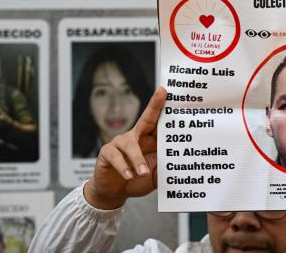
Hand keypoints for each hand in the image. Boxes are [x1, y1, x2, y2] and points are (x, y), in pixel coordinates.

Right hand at [84, 87, 165, 209]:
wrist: (115, 192)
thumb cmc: (137, 180)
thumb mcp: (154, 176)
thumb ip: (164, 170)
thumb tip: (178, 167)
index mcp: (148, 140)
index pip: (157, 122)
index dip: (162, 106)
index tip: (168, 91)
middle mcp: (135, 137)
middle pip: (145, 119)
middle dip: (154, 106)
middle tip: (162, 94)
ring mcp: (119, 143)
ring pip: (130, 144)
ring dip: (137, 158)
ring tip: (143, 172)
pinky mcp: (107, 153)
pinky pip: (115, 157)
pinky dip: (123, 167)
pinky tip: (128, 176)